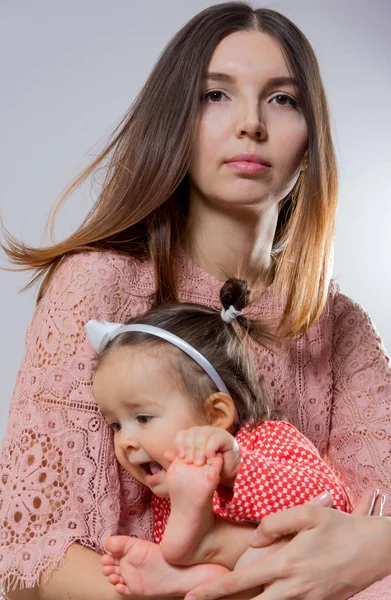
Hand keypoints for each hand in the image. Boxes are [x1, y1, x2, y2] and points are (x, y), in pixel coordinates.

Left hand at [169, 426, 240, 486]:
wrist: (227, 474)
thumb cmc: (208, 469)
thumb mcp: (192, 467)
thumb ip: (180, 461)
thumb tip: (166, 453)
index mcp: (192, 436)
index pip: (182, 434)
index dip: (179, 444)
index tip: (180, 458)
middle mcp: (202, 431)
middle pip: (191, 433)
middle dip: (189, 448)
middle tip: (190, 463)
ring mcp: (214, 432)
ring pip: (202, 434)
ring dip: (199, 450)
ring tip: (199, 463)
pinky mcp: (225, 437)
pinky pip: (214, 439)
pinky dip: (210, 450)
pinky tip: (210, 461)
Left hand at [185, 490, 390, 599]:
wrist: (375, 549)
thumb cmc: (340, 528)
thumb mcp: (308, 514)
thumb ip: (275, 523)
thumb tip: (255, 538)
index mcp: (285, 565)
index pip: (241, 582)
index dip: (214, 592)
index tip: (192, 598)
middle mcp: (292, 589)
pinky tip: (264, 595)